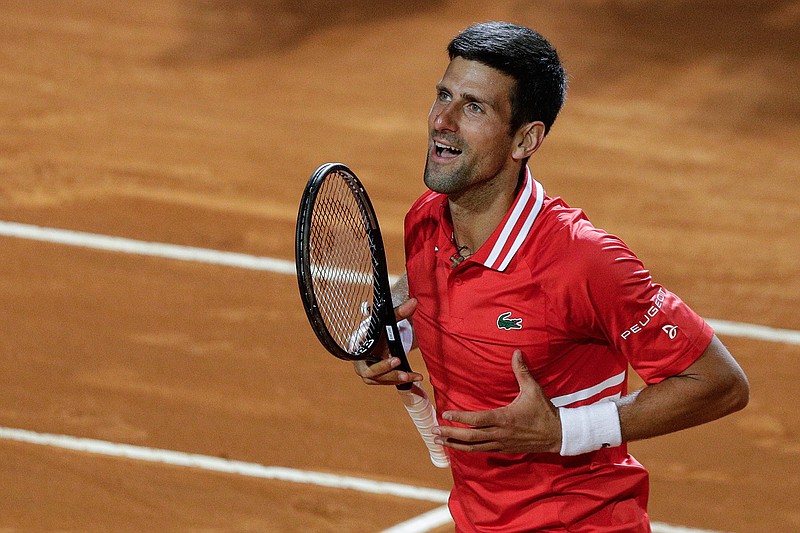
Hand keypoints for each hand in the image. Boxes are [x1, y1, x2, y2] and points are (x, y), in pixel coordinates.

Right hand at [352, 298, 422, 385]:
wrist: (376, 339)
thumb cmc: (377, 330)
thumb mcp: (387, 321)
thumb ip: (399, 312)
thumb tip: (414, 302)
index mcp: (358, 345)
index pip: (362, 354)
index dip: (375, 357)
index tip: (396, 358)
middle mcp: (359, 361)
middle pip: (370, 372)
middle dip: (387, 370)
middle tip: (401, 363)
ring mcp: (367, 371)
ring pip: (378, 380)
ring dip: (395, 379)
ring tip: (412, 376)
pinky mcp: (376, 378)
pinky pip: (386, 382)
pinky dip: (399, 382)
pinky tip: (414, 379)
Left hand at [432, 350, 561, 453]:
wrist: (558, 435)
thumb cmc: (544, 411)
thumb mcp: (533, 390)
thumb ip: (522, 371)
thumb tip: (516, 352)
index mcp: (504, 418)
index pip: (477, 420)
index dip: (460, 418)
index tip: (445, 414)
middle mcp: (500, 434)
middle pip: (470, 437)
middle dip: (451, 434)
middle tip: (434, 430)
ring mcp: (501, 444)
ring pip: (473, 448)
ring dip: (455, 444)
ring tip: (438, 441)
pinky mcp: (503, 449)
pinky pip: (482, 450)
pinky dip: (467, 449)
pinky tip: (457, 446)